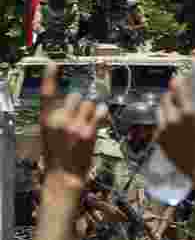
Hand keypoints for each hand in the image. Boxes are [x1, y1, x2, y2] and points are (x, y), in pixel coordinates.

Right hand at [39, 63, 105, 187]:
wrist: (64, 175)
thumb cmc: (57, 156)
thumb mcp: (49, 134)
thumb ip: (58, 117)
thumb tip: (71, 103)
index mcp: (45, 119)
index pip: (46, 92)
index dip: (49, 76)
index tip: (53, 64)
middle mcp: (59, 119)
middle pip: (74, 96)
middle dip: (80, 103)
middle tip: (80, 116)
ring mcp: (74, 125)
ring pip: (89, 103)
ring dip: (92, 109)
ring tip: (89, 120)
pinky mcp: (88, 132)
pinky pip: (99, 112)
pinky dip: (102, 112)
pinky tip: (103, 113)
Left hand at [156, 76, 194, 176]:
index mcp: (189, 112)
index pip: (178, 87)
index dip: (179, 82)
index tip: (179, 80)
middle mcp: (173, 119)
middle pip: (166, 97)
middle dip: (172, 96)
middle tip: (178, 98)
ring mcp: (164, 129)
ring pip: (161, 110)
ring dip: (168, 109)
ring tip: (177, 115)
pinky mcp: (159, 138)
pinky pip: (160, 124)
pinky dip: (167, 124)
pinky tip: (176, 129)